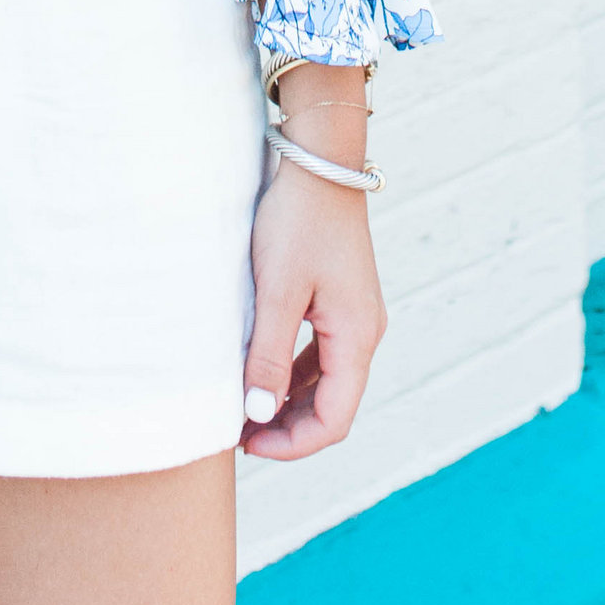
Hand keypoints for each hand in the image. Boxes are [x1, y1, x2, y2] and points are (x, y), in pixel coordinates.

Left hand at [241, 152, 383, 460]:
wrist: (318, 161)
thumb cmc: (297, 221)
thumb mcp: (277, 292)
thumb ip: (268, 356)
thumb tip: (258, 416)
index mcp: (357, 337)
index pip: (334, 420)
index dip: (292, 444)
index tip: (246, 443)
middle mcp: (365, 331)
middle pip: (333, 405)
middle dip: (289, 427)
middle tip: (239, 432)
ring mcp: (356, 314)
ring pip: (327, 380)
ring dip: (290, 401)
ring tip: (245, 407)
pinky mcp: (341, 297)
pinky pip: (322, 352)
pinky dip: (294, 372)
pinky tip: (261, 369)